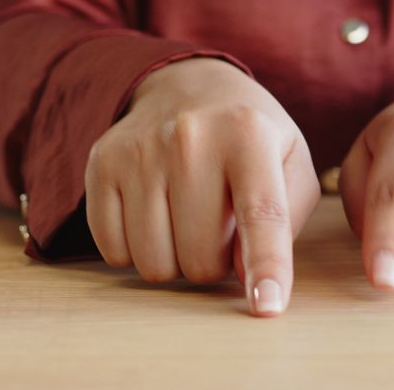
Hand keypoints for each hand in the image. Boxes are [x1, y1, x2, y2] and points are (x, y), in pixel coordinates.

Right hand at [84, 58, 319, 315]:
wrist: (187, 86)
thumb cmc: (249, 140)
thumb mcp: (290, 164)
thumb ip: (284, 222)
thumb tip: (244, 275)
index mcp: (248, 135)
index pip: (260, 214)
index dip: (266, 266)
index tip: (267, 307)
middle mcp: (190, 137)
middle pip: (201, 258)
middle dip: (214, 263)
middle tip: (218, 229)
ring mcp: (140, 150)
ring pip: (154, 263)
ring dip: (175, 259)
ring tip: (187, 220)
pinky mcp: (102, 164)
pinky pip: (113, 251)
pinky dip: (135, 249)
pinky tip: (153, 214)